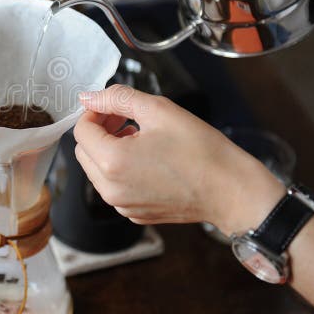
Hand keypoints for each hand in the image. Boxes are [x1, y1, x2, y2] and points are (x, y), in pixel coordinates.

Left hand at [73, 85, 284, 234]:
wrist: (231, 190)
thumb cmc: (201, 150)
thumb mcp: (158, 110)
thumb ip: (117, 99)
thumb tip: (88, 98)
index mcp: (112, 162)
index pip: (81, 130)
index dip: (95, 113)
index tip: (114, 108)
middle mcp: (110, 190)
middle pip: (84, 152)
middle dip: (100, 131)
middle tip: (126, 120)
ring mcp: (122, 206)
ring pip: (96, 171)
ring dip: (109, 150)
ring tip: (139, 138)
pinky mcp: (134, 215)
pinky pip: (114, 188)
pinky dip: (121, 171)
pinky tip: (148, 160)